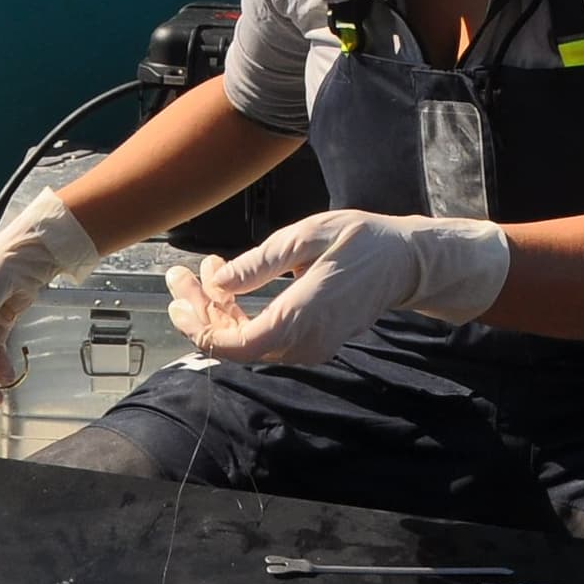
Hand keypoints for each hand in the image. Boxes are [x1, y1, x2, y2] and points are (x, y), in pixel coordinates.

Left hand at [167, 210, 508, 368]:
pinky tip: (230, 284)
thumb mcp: (306, 236)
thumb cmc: (361, 240)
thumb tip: (216, 282)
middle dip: (200, 311)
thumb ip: (258, 263)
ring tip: (200, 272)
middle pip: (234, 344)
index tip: (176, 296)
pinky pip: (266, 337)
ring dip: (219, 311)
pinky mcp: (313, 342)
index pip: (231, 344)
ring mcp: (309, 347)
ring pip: (248, 341)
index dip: (197, 325)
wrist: (407, 261)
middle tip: (178, 275)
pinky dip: (242, 313)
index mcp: (297, 320)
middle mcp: (301, 344)